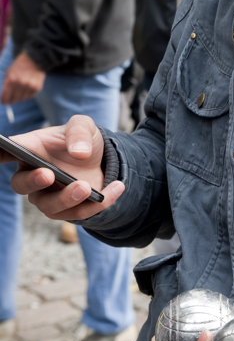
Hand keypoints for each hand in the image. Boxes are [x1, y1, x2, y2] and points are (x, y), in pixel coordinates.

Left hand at [1, 51, 45, 102]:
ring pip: (23, 99)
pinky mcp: (37, 87)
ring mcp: (30, 86)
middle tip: (12, 98)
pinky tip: (27, 88)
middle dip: (12, 100)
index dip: (4, 101)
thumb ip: (6, 86)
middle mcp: (21, 83)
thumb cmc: (19, 66)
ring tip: (21, 90)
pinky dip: (28, 94)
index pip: (6, 97)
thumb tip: (5, 99)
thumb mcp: (9, 73)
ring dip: (20, 97)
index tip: (4, 102)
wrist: (34, 59)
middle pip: (14, 100)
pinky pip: (30, 96)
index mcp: (11, 79)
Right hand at [8, 115, 123, 218]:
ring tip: (85, 187)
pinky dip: (98, 204)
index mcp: (30, 151)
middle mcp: (33, 176)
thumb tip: (78, 152)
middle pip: (21, 185)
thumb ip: (79, 132)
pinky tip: (116, 188)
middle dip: (32, 182)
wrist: (102, 159)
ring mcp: (49, 196)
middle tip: (48, 174)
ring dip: (67, 198)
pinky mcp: (69, 210)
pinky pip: (79, 214)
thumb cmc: (82, 140)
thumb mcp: (84, 126)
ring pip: (49, 206)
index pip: (4, 153)